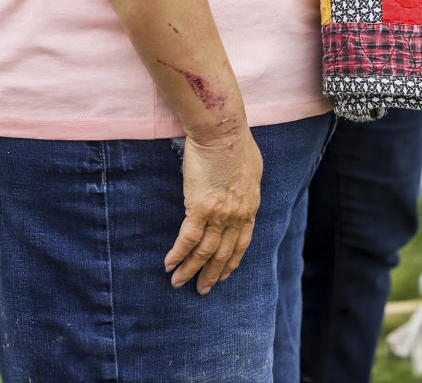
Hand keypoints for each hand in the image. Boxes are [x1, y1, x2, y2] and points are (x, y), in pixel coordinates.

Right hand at [165, 128, 262, 295]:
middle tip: (202, 290)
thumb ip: (246, 187)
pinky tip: (169, 265)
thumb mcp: (252, 169)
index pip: (241, 243)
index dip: (231, 262)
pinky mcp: (199, 207)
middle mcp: (236, 216)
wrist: (222, 131)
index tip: (224, 275)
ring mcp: (218, 214)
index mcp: (250, 207)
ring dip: (191, 270)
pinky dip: (178, 254)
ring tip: (179, 283)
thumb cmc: (236, 142)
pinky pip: (187, 239)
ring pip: (204, 252)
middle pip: (222, 253)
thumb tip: (240, 191)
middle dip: (211, 275)